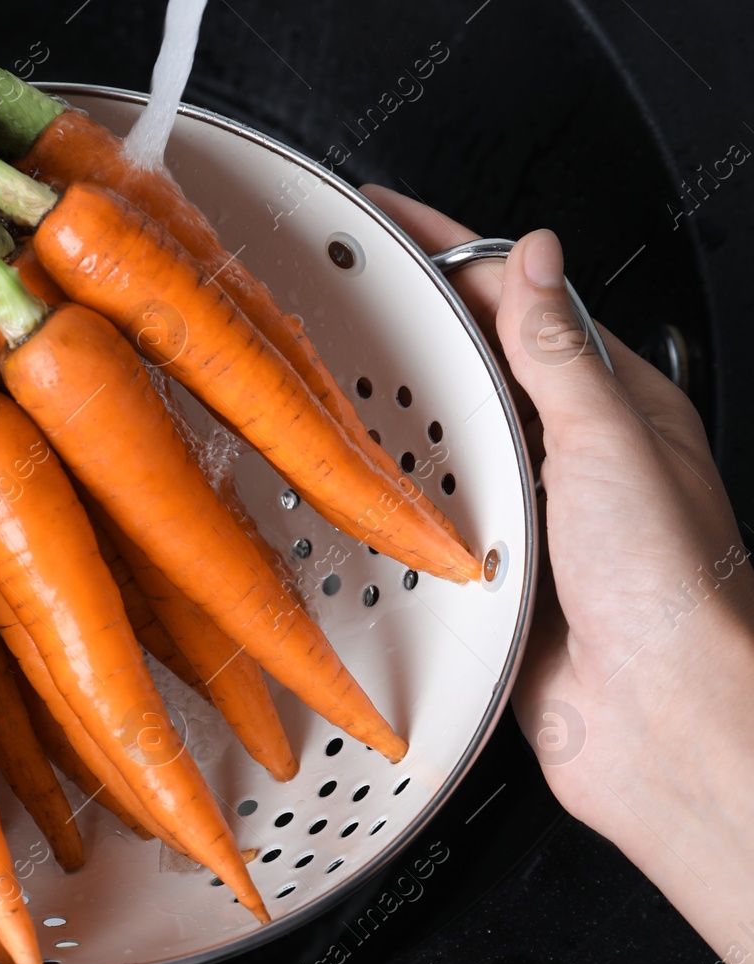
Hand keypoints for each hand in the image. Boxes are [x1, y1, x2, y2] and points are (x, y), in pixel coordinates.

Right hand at [363, 186, 753, 963]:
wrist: (659, 721)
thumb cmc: (669, 588)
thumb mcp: (609, 441)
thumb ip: (558, 351)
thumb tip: (538, 258)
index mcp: (607, 401)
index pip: (515, 300)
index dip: (446, 254)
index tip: (382, 222)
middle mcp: (561, 452)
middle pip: (465, 363)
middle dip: (400, 321)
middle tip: (324, 290)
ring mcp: (518, 512)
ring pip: (434, 437)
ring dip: (383, 405)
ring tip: (314, 369)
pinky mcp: (482, 571)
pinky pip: (420, 512)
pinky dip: (383, 490)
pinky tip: (345, 479)